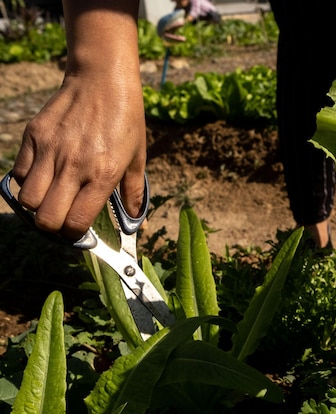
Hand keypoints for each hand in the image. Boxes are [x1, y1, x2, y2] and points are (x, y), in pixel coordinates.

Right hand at [12, 66, 145, 239]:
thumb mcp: (138, 157)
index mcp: (103, 174)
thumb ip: (132, 192)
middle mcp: (74, 166)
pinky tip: (45, 174)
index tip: (79, 230)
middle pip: (46, 218)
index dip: (75, 234)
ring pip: (27, 200)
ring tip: (53, 195)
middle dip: (54, 226)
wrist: (103, 80)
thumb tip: (136, 220)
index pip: (75, 222)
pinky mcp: (34, 136)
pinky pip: (19, 173)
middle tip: (63, 216)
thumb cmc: (126, 119)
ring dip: (38, 205)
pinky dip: (28, 181)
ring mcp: (50, 151)